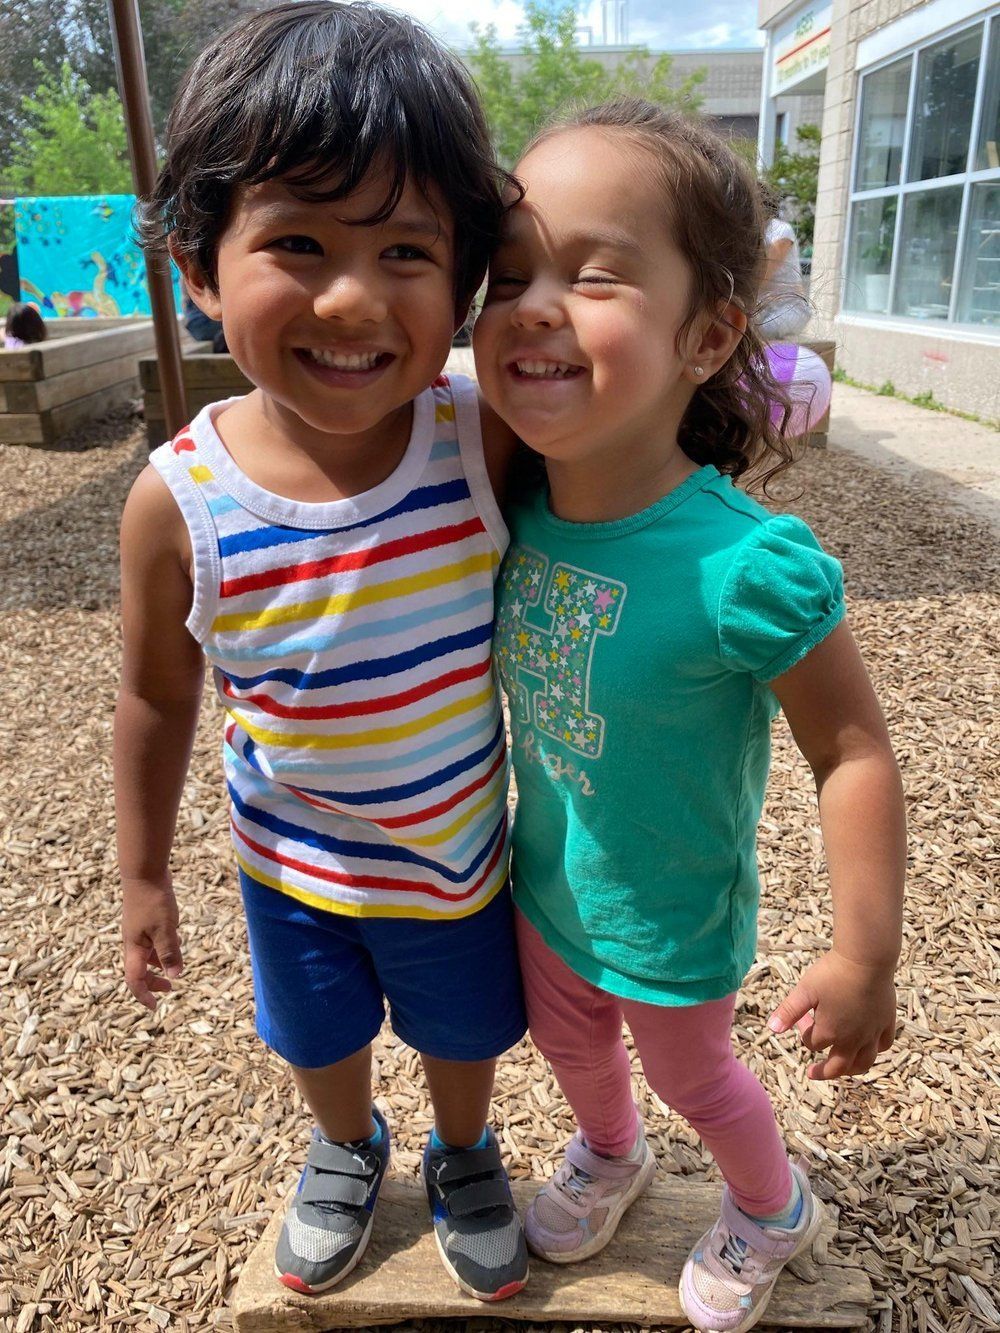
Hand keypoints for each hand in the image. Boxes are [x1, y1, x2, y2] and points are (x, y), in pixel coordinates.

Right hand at [122, 876, 182, 1009]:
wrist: (144, 873)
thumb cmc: (153, 901)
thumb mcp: (165, 929)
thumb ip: (170, 953)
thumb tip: (175, 976)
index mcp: (134, 948)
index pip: (134, 980)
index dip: (143, 995)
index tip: (155, 1006)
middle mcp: (132, 942)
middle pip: (139, 970)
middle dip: (153, 982)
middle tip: (170, 988)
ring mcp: (137, 930)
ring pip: (146, 955)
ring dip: (159, 964)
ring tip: (175, 966)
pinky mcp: (144, 920)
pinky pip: (151, 941)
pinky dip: (161, 948)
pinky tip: (175, 942)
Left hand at [767, 949, 896, 1079]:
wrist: (866, 959)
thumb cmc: (832, 973)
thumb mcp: (804, 990)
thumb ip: (788, 1011)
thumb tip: (772, 1029)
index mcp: (830, 1032)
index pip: (812, 1043)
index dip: (804, 1031)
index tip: (803, 1016)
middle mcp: (853, 1039)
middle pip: (838, 1066)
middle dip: (824, 1072)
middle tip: (813, 1074)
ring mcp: (872, 1032)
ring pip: (865, 1062)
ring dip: (852, 1069)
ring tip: (844, 1069)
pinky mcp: (887, 1022)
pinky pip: (885, 1044)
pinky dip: (877, 1049)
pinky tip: (872, 1046)